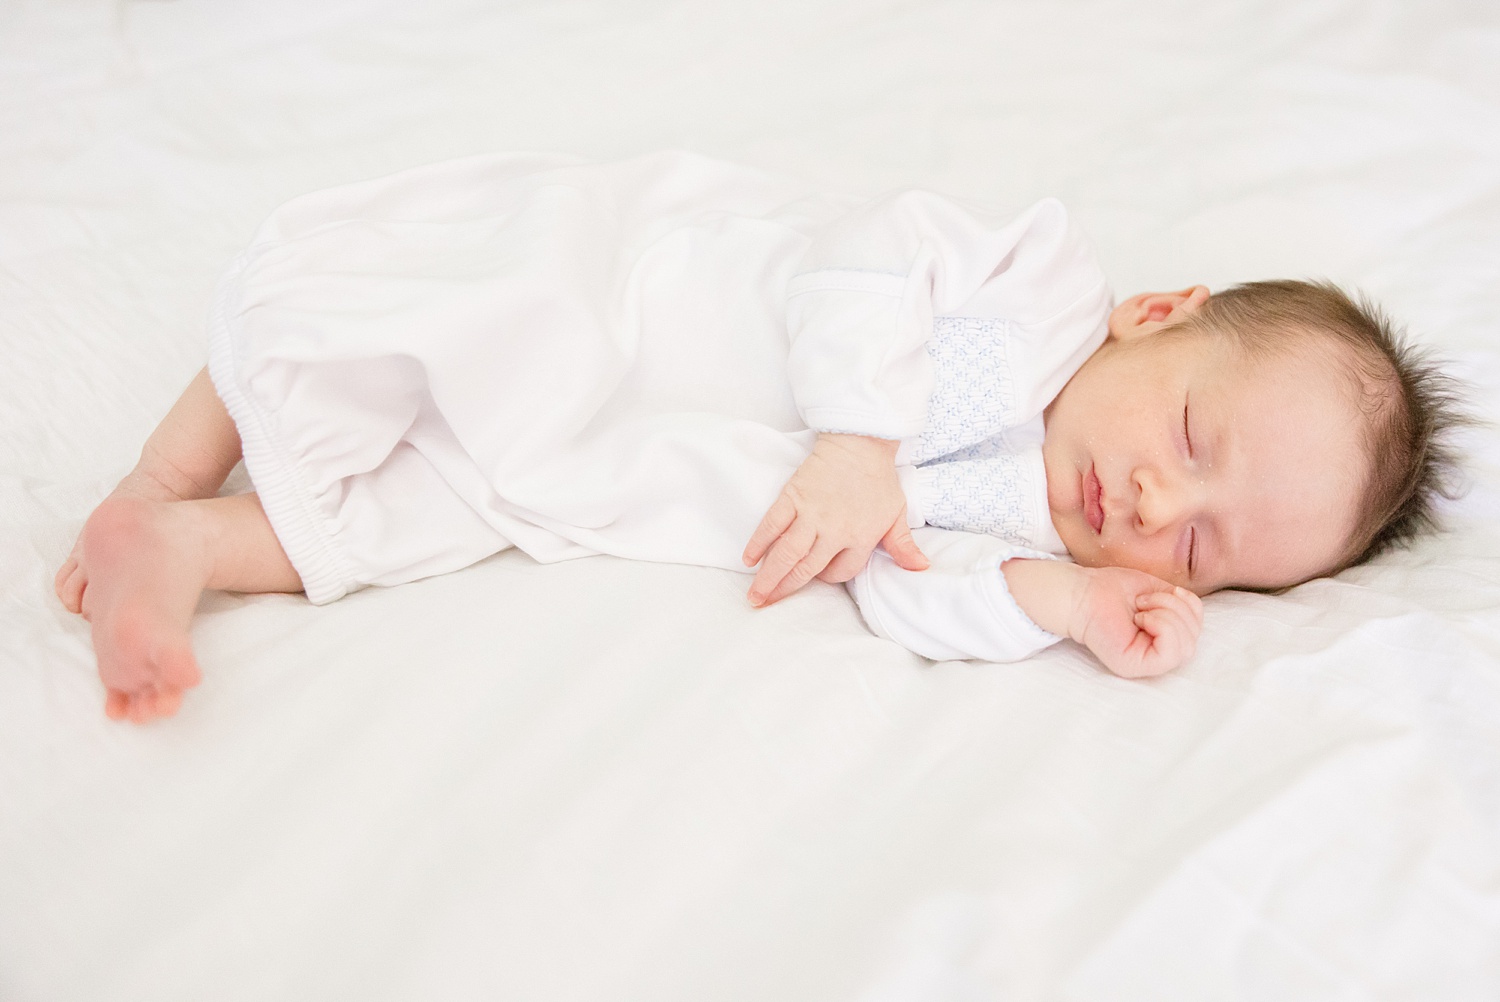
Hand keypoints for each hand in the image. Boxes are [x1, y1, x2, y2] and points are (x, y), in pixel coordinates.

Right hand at [742, 433, 927, 605]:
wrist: (860, 443)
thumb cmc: (879, 479)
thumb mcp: (896, 514)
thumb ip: (903, 546)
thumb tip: (921, 568)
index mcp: (860, 539)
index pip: (839, 572)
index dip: (826, 578)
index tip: (816, 577)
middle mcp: (833, 532)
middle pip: (806, 570)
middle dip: (784, 590)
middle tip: (764, 605)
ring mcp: (810, 515)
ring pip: (786, 553)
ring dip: (768, 576)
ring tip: (755, 595)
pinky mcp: (793, 497)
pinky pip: (771, 525)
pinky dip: (759, 543)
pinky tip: (749, 559)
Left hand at [1068, 566, 1203, 678]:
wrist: (1082, 591)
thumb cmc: (1113, 589)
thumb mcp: (1160, 591)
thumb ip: (1181, 605)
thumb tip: (1193, 611)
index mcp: (1163, 637)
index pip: (1197, 630)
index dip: (1189, 606)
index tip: (1160, 592)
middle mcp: (1156, 654)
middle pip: (1194, 638)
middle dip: (1177, 608)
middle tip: (1145, 600)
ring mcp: (1145, 663)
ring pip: (1186, 646)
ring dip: (1168, 614)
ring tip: (1141, 608)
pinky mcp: (1134, 667)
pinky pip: (1170, 653)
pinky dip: (1162, 626)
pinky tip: (1140, 617)